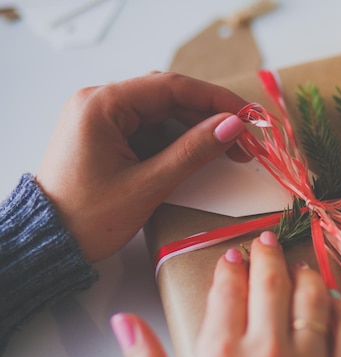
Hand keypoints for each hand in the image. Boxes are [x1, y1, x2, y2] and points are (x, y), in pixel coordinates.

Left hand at [37, 72, 248, 261]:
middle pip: (167, 97)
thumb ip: (193, 151)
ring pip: (161, 113)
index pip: (171, 87)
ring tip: (228, 151)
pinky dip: (176, 140)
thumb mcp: (148, 185)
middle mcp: (99, 102)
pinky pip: (148, 128)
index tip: (250, 116)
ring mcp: (100, 118)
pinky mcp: (105, 135)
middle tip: (244, 140)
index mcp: (102, 104)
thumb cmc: (89, 218)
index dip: (217, 100)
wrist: (49, 243)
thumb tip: (233, 126)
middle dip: (209, 117)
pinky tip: (198, 155)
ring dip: (195, 130)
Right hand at [111, 231, 340, 356]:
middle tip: (264, 242)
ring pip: (312, 300)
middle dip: (266, 257)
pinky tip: (337, 300)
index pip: (226, 294)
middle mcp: (268, 354)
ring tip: (298, 264)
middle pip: (270, 285)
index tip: (232, 259)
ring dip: (305, 275)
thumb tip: (125, 325)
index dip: (229, 270)